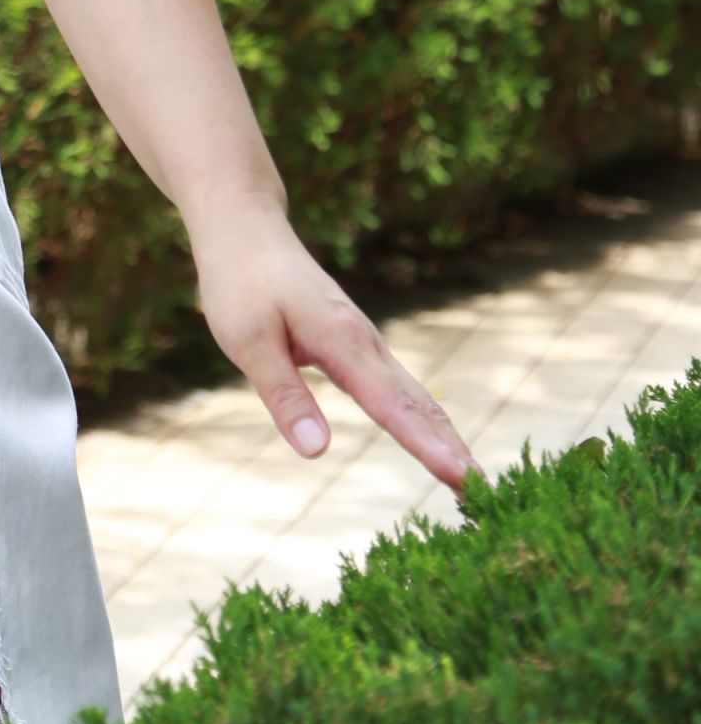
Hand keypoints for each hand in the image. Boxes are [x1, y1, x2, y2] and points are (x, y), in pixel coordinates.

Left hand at [193, 204, 473, 493]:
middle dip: (452, 448)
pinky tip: (431, 439)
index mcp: (342, 340)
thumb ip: (283, 395)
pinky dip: (422, 418)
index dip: (426, 445)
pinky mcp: (356, 344)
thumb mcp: (248, 341)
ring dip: (444, 435)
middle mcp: (365, 341)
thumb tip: (316, 451)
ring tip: (470, 480)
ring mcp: (365, 342)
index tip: (462, 479)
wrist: (246, 228)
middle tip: (483, 495)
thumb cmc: (240, 283)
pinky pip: (398, 387)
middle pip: (418, 403)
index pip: (391, 405)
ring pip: (414, 394)